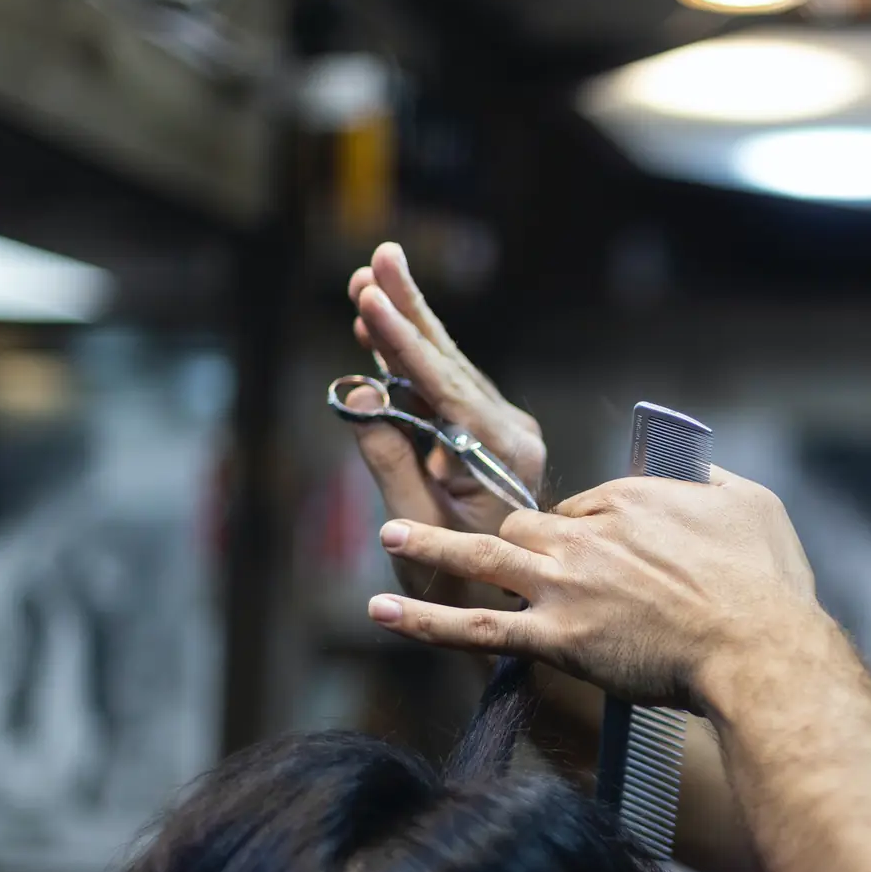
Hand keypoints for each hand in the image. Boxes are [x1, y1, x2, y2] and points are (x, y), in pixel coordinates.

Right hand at [346, 242, 545, 605]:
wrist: (509, 613)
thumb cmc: (461, 583)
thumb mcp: (416, 528)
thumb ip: (390, 458)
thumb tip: (359, 390)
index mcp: (503, 452)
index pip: (445, 384)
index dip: (401, 340)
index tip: (369, 298)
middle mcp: (511, 431)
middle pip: (450, 360)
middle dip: (408, 310)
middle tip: (379, 258)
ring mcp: (501, 430)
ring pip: (446, 367)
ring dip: (405, 325)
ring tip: (369, 280)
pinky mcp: (485, 436)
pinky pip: (442, 388)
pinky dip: (409, 358)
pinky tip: (378, 329)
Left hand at [363, 467, 831, 706]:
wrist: (757, 646)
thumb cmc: (765, 584)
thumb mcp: (753, 505)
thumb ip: (718, 485)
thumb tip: (705, 477)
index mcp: (634, 498)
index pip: (587, 505)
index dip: (585, 531)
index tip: (595, 556)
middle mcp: (589, 534)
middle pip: (531, 525)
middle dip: (521, 543)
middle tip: (519, 564)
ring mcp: (566, 584)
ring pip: (486, 555)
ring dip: (433, 544)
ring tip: (392, 534)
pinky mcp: (556, 635)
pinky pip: (478, 626)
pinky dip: (427, 621)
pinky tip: (384, 612)